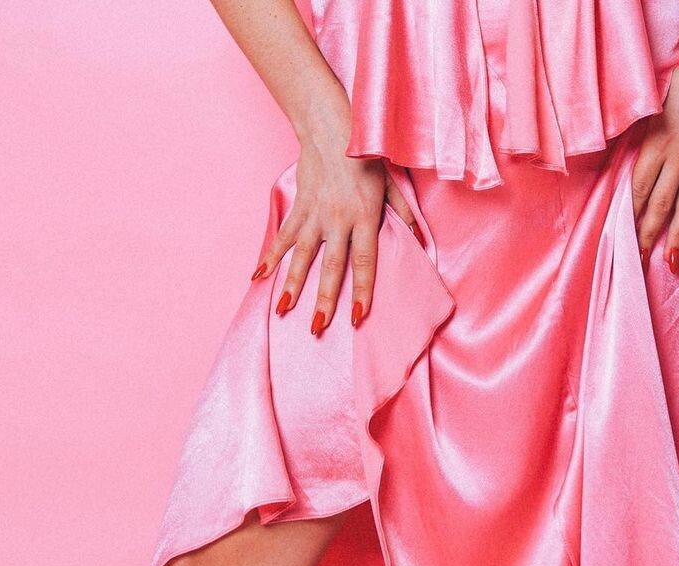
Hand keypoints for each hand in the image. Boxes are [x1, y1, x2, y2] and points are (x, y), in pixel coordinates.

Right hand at [251, 95, 423, 332]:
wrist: (330, 125)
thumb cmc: (366, 155)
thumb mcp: (391, 184)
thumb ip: (402, 215)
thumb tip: (419, 242)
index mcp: (365, 217)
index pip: (365, 262)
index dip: (362, 291)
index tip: (358, 318)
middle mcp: (338, 219)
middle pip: (331, 267)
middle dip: (324, 300)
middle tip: (318, 327)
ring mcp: (315, 214)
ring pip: (302, 256)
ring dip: (292, 284)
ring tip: (284, 310)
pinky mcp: (298, 206)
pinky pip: (283, 236)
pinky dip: (270, 256)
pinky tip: (259, 276)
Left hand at [631, 43, 678, 271]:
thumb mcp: (655, 102)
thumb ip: (638, 128)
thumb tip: (617, 146)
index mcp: (658, 143)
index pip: (641, 186)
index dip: (632, 213)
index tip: (622, 235)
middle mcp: (678, 157)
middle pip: (661, 203)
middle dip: (649, 235)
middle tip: (639, 260)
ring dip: (677, 236)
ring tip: (671, 262)